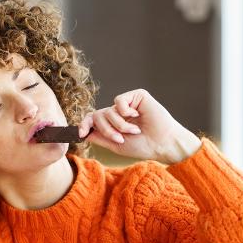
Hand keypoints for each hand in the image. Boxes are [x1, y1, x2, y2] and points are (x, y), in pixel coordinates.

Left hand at [78, 89, 201, 163]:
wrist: (161, 143)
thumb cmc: (142, 146)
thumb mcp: (116, 145)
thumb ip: (99, 137)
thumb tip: (83, 132)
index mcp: (112, 124)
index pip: (92, 120)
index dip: (83, 125)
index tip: (80, 134)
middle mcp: (118, 113)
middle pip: (97, 116)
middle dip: (106, 129)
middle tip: (119, 139)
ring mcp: (126, 104)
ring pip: (108, 111)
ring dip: (119, 124)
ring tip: (134, 131)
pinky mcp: (136, 96)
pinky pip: (119, 101)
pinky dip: (124, 111)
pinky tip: (137, 116)